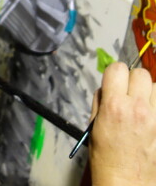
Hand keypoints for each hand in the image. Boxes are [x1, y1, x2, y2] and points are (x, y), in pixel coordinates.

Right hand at [89, 62, 155, 185]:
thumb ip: (101, 99)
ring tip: (141, 104)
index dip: (114, 72)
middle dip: (132, 79)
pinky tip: (150, 115)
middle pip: (140, 73)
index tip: (114, 79)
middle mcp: (136, 108)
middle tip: (128, 91)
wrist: (125, 180)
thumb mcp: (94, 122)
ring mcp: (155, 118)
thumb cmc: (107, 156)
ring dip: (148, 91)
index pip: (117, 68)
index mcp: (114, 105)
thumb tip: (107, 85)